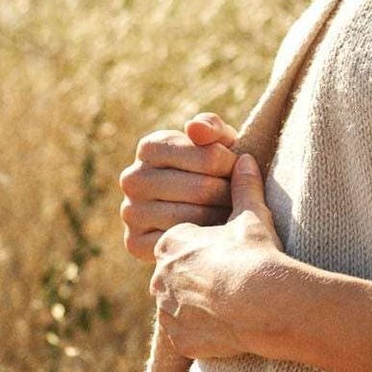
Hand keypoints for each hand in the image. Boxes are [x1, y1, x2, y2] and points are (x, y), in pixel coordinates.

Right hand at [119, 112, 240, 261]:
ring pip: (193, 218)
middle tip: (240, 199)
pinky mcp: (134, 242)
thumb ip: (211, 127)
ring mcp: (131, 211)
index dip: (232, 167)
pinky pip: (180, 243)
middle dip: (229, 195)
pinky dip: (202, 241)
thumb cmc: (214, 169)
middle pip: (202, 190)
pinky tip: (211, 235)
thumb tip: (194, 128)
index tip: (239, 172)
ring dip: (221, 219)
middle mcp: (133, 178)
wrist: (201, 210)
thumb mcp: (219, 142)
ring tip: (230, 215)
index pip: (208, 158)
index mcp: (150, 147)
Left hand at [149, 148, 288, 361]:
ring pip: (179, 306)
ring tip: (232, 302)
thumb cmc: (255, 254)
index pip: (179, 243)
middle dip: (199, 276)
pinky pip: (188, 335)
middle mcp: (160, 278)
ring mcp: (169, 311)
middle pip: (176, 275)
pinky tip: (229, 325)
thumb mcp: (252, 216)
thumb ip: (244, 188)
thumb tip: (245, 159)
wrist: (265, 303)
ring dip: (199, 305)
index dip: (205, 246)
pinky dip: (204, 331)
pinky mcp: (181, 339)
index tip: (227, 250)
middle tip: (231, 276)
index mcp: (171, 244)